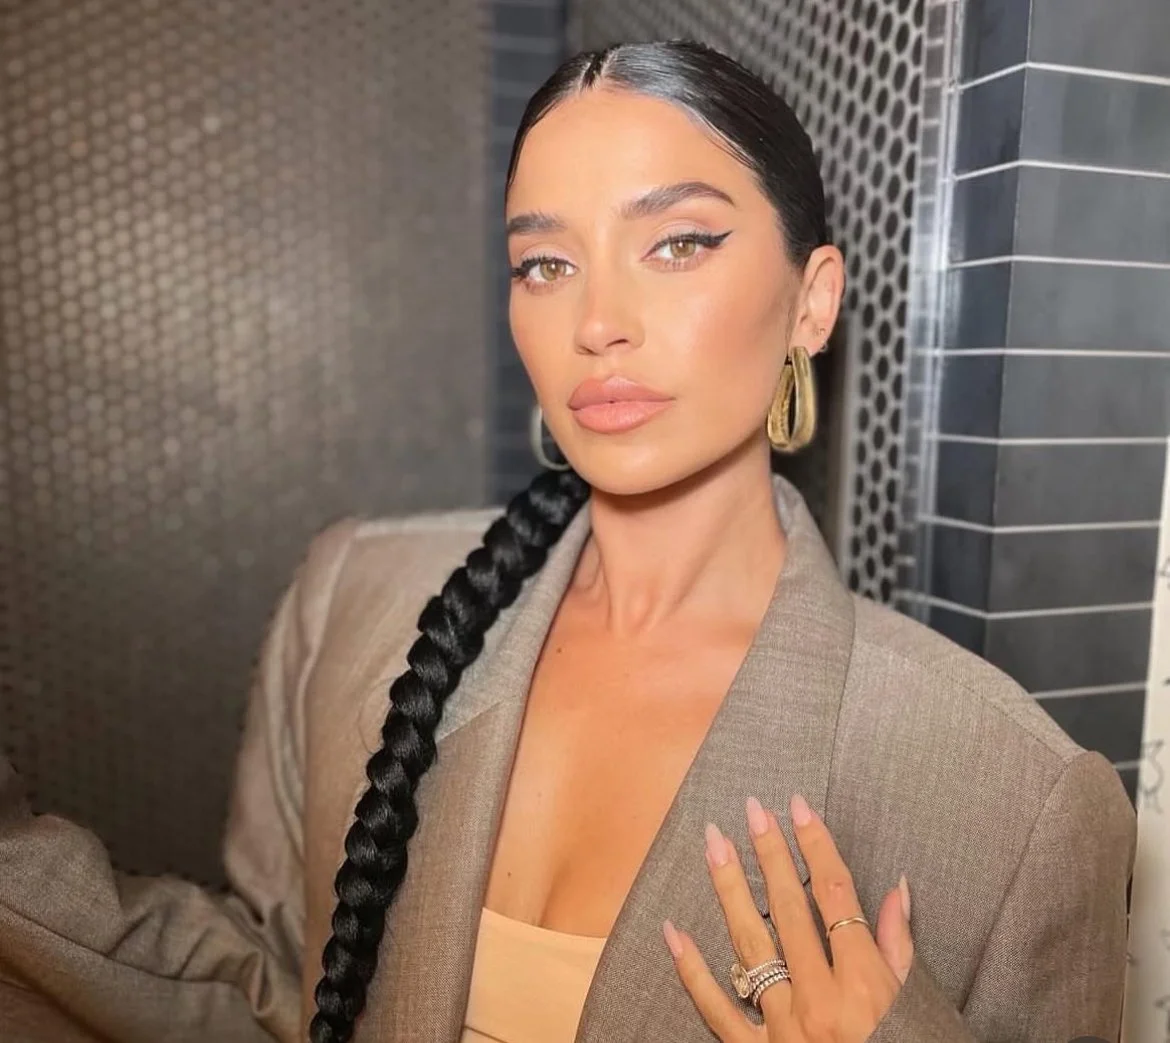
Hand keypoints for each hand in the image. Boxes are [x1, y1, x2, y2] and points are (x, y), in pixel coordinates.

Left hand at [663, 794, 913, 1041]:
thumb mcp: (916, 1011)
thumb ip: (900, 950)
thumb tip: (895, 888)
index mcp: (865, 986)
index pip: (836, 897)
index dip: (817, 847)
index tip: (798, 807)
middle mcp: (821, 1001)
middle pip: (790, 909)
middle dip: (770, 854)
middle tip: (752, 809)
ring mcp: (783, 1029)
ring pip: (750, 945)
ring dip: (729, 890)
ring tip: (714, 844)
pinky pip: (717, 1010)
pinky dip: (692, 970)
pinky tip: (672, 930)